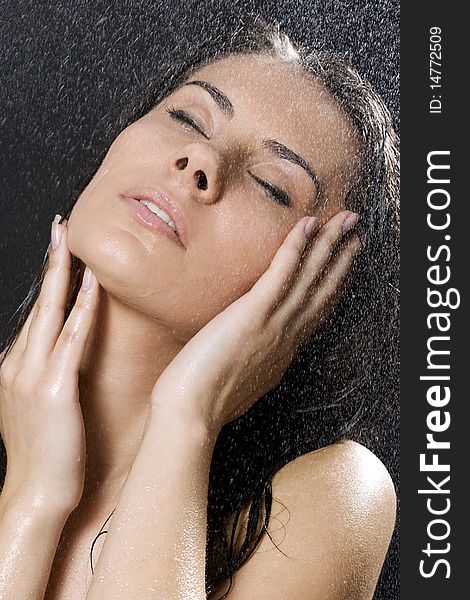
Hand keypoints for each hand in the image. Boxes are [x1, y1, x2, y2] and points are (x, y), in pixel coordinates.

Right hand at [0, 219, 99, 513]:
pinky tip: (92, 286)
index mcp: (11, 369)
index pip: (33, 316)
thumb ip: (45, 377)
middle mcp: (15, 365)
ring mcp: (31, 376)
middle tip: (61, 230)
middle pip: (36, 305)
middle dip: (50, 265)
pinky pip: (70, 340)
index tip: (59, 253)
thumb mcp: (37, 409)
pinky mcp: (53, 390)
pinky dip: (81, 310)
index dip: (47, 283)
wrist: (38, 494)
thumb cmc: (45, 453)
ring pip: (49, 314)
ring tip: (73, 244)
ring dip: (63, 276)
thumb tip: (60, 356)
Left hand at [150, 210, 360, 432]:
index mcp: (283, 351)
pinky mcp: (253, 314)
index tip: (344, 266)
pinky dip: (296, 246)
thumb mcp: (243, 380)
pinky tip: (308, 223)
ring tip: (345, 220)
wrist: (191, 414)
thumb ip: (255, 361)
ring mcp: (273, 325)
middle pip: (322, 291)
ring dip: (329, 244)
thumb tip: (252, 352)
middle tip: (356, 233)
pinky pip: (281, 274)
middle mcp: (287, 336)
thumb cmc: (206, 401)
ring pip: (309, 278)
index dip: (333, 286)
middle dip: (341, 259)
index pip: (316, 312)